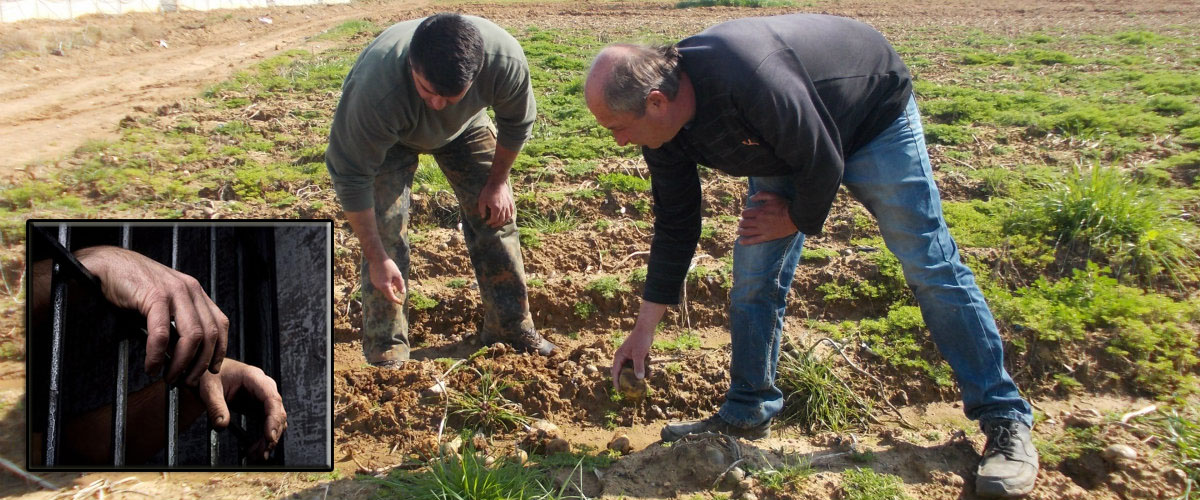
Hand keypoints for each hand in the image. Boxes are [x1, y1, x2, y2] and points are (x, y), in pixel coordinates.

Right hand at [75, 246, 227, 385]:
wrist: (108, 264)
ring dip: (182, 363)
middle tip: (187, 382)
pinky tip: (152, 366)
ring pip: (192, 336)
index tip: (212, 369)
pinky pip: (162, 333)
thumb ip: (178, 322)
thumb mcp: (164, 304)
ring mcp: (175, 291)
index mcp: (195, 292)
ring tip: (169, 378)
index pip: (220, 324)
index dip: (219, 350)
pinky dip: (158, 354)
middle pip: (210, 334)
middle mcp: (191, 290)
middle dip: (200, 364)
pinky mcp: (154, 295)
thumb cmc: (134, 287)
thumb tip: (184, 355)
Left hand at [197, 359, 286, 461]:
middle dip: (271, 435)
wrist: (210, 373)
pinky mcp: (259, 408)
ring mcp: (263, 399)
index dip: (273, 419)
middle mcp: (264, 388)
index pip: (272, 399)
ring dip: (268, 440)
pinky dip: (263, 439)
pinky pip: (266, 424)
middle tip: (260, 453)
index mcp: (255, 378)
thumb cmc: (212, 374)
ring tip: (257, 456)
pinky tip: (255, 450)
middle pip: (277, 413)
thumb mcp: (209, 388)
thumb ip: (216, 406)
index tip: (269, 436)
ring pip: (275, 421)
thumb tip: (221, 426)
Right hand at [368, 257, 405, 304]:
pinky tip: (388, 274)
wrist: (377, 257)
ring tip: (393, 276)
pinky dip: (386, 283)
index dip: (396, 300)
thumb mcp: (397, 275)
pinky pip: (381, 284)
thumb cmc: (388, 265)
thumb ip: (400, 285)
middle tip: (399, 282)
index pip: (391, 297)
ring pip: (385, 288)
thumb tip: (402, 293)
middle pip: (388, 292)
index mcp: (385, 286)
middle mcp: (378, 286)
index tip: (401, 302)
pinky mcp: (373, 280)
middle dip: (395, 289)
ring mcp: (375, 283)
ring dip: (390, 285)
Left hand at [477, 180, 514, 227]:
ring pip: (508, 217)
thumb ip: (482, 210)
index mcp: (496, 208)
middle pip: (501, 220)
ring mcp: (508, 206)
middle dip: (496, 224)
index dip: (490, 222)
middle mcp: (503, 209)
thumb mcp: (481, 200)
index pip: (494, 219)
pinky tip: (506, 217)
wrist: (497, 183)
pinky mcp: (510, 202)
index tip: (487, 222)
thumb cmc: (488, 191)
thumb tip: (483, 217)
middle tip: (492, 225)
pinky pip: (512, 212)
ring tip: (499, 223)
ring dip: (503, 222)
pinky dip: (509, 216)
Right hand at [611, 327, 653, 391]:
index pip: (615, 372)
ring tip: (648, 377)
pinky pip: (639, 366)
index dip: (617, 382)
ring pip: (633, 370)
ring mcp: (630, 357)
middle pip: (624, 372)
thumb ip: (639, 366)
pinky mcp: (637, 356)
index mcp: (619, 357)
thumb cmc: (640, 340)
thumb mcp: (639, 354)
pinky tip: (651, 370)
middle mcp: (623, 358)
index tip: (620, 391)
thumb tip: (639, 379)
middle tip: (633, 390)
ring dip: (640, 374)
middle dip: (630, 380)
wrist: (646, 329)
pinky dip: (644, 368)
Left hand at [737, 191, 798, 244]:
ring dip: (741, 231)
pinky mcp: (767, 237)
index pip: (745, 214)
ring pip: (746, 232)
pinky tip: (740, 242)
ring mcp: (763, 230)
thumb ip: (761, 195)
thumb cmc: (784, 205)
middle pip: (744, 223)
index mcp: (759, 211)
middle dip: (741, 223)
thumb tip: (751, 198)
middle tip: (742, 223)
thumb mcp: (773, 196)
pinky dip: (746, 242)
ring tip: (739, 231)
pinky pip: (754, 240)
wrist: (795, 218)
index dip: (744, 214)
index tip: (746, 214)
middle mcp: (759, 222)